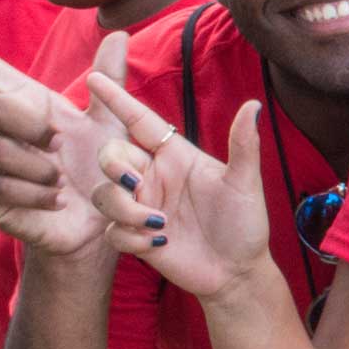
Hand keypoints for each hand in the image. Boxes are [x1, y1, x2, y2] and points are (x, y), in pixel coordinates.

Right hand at [0, 20, 130, 259]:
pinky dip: (35, 193)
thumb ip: (111, 81)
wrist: (104, 221)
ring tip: (62, 180)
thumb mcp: (114, 123)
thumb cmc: (106, 169)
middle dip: (29, 123)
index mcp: (33, 107)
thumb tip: (118, 33)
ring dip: (39, 167)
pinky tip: (56, 199)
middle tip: (58, 143)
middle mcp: (7, 132)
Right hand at [84, 78, 274, 309]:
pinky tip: (160, 244)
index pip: (140, 121)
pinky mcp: (134, 236)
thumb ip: (243, 146)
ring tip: (161, 224)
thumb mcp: (245, 184)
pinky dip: (130, 237)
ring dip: (125, 209)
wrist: (237, 271)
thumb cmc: (245, 222)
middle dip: (114, 166)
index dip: (118, 99)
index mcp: (176, 156)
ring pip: (104, 194)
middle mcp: (154, 177)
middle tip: (136, 186)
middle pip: (111, 155)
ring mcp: (142, 206)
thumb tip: (254, 105)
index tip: (95, 77)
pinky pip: (112, 230)